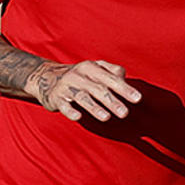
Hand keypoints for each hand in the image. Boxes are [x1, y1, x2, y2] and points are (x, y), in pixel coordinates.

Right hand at [27, 60, 141, 122]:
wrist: (46, 78)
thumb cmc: (79, 76)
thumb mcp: (94, 69)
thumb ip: (112, 72)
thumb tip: (125, 78)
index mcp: (91, 67)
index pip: (111, 78)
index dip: (124, 88)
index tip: (137, 99)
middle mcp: (79, 75)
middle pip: (98, 89)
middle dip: (112, 101)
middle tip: (125, 113)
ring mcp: (66, 87)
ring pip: (82, 97)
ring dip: (94, 107)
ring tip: (106, 117)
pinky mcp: (56, 98)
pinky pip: (64, 105)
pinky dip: (70, 111)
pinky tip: (78, 117)